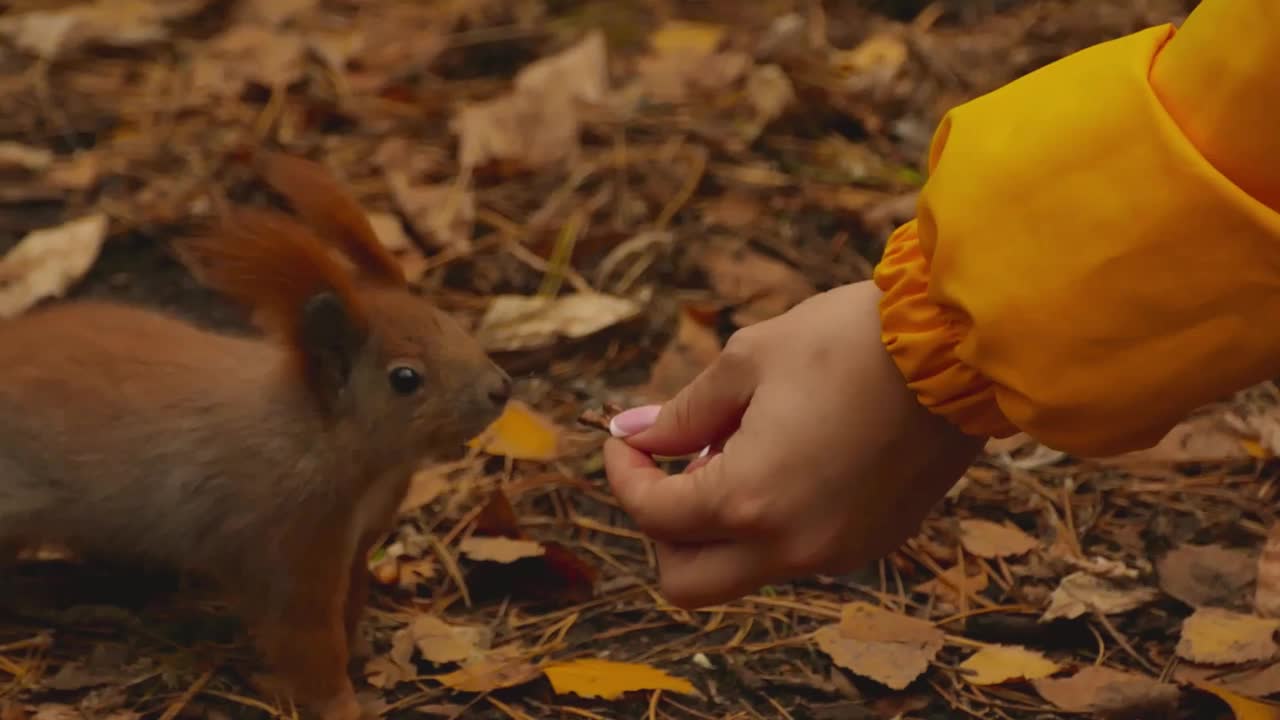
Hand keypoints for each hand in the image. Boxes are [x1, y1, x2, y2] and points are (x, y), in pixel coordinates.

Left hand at [603, 280, 985, 608]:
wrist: (959, 348)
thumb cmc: (849, 341)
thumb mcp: (748, 360)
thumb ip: (684, 412)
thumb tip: (638, 434)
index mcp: (749, 499)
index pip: (653, 516)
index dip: (624, 475)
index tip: (628, 439)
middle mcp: (791, 546)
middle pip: (687, 582)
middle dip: (663, 530)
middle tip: (672, 470)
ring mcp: (838, 553)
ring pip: (745, 567)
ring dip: (720, 522)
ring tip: (744, 442)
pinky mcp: (874, 543)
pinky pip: (797, 551)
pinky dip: (771, 520)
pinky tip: (791, 456)